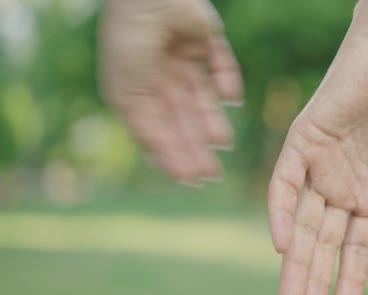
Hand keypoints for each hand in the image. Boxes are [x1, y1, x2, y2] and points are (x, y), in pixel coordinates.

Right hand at [99, 0, 242, 182]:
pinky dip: (227, 81)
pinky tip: (233, 99)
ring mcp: (180, 54)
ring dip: (212, 119)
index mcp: (134, 88)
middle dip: (196, 143)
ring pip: (202, 95)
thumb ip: (148, 130)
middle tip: (213, 171)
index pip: (157, 127)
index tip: (191, 178)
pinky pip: (220, 62)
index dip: (174, 153)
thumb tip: (168, 165)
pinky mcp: (205, 37)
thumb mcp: (130, 96)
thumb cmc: (129, 46)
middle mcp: (157, 73)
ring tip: (224, 141)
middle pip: (182, 116)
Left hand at [268, 0, 367, 294]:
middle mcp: (342, 189)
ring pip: (301, 221)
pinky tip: (281, 244)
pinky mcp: (300, 144)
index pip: (356, 248)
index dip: (350, 279)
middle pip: (324, 243)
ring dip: (295, 258)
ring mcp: (319, 169)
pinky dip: (281, 211)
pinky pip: (285, 184)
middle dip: (315, 278)